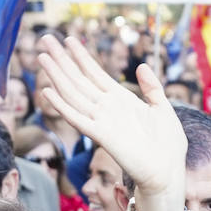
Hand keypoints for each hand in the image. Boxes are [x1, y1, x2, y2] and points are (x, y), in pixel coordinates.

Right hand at [36, 36, 185, 200]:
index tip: (69, 39)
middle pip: (79, 79)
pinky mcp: (101, 136)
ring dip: (57, 76)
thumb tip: (142, 66)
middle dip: (62, 59)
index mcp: (122, 100)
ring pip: (73, 94)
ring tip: (42, 57)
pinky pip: (77, 119)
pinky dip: (62, 106)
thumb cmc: (168, 146)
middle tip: (45, 39)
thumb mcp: (163, 109)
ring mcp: (102, 121)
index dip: (81, 56)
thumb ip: (152, 88)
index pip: (95, 73)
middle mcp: (107, 108)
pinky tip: (48, 92)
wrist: (167, 172)